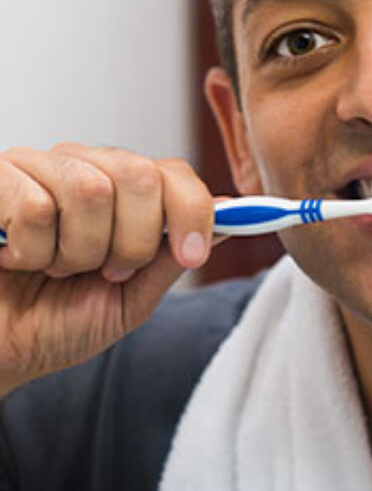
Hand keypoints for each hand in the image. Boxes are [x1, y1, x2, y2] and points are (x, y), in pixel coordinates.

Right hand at [0, 143, 220, 395]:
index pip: (173, 172)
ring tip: (51, 268)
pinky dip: (30, 250)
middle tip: (101, 271)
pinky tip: (14, 258)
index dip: (192, 212)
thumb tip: (230, 213)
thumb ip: (172, 254)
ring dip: (76, 252)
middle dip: (131, 243)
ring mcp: (37, 167)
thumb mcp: (129, 298)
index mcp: (119, 191)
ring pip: (90, 190)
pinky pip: (35, 206)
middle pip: (140, 176)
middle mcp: (83, 167)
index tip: (192, 255)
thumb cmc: (52, 323)